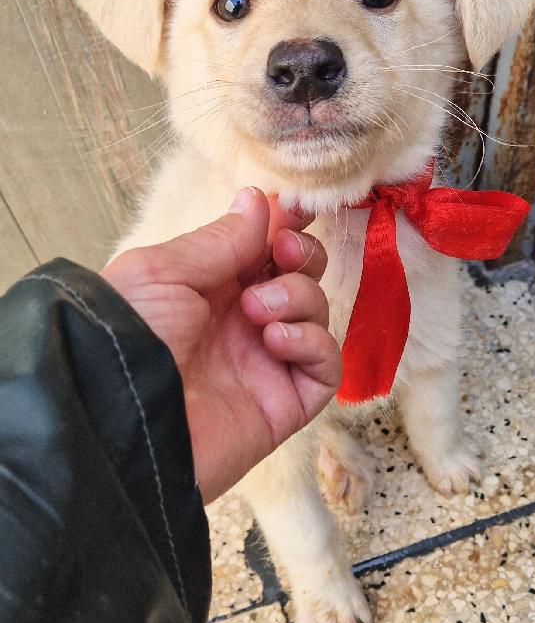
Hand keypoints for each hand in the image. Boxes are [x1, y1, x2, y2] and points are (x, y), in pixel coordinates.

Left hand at [101, 188, 339, 502]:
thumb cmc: (129, 337)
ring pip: (316, 312)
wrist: (122, 422)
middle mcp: (240, 321)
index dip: (287, 224)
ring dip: (299, 296)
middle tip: (283, 252)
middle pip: (299, 274)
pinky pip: (325, 366)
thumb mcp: (162, 272)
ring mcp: (265, 362)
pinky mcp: (284, 403)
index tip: (298, 208)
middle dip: (302, 253)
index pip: (263, 247)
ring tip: (260, 309)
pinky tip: (277, 340)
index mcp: (208, 286)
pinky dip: (313, 342)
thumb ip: (220, 239)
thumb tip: (258, 200)